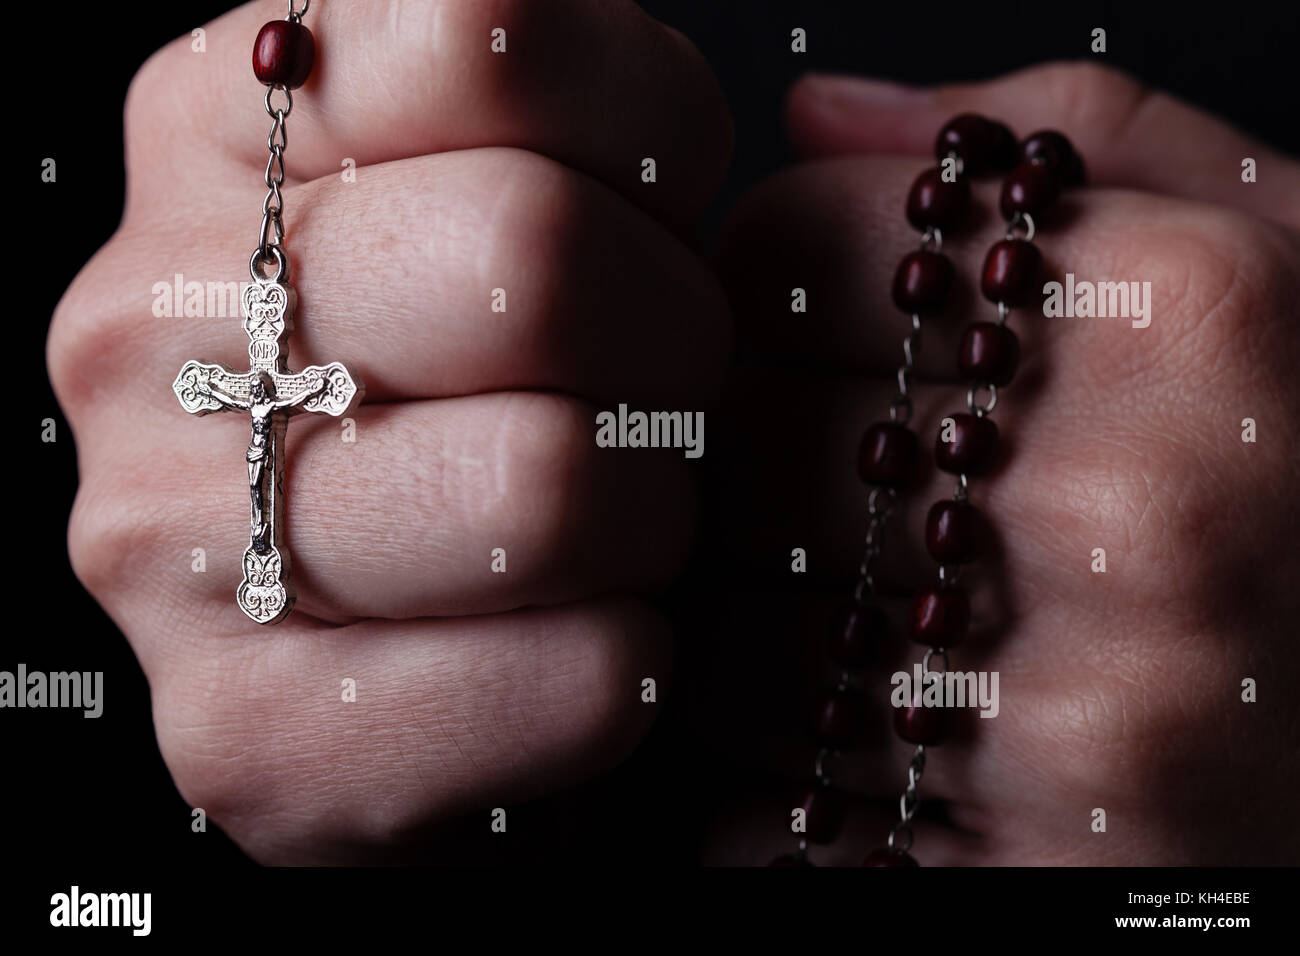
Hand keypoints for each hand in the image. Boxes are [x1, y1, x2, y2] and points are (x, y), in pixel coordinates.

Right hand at [49, 0, 730, 863]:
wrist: (403, 596)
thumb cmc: (485, 357)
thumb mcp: (496, 159)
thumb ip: (558, 92)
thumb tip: (674, 99)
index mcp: (214, 132)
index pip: (492, 37)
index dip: (647, 133)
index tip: (642, 204)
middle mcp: (152, 328)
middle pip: (528, 263)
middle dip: (671, 335)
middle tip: (656, 384)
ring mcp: (170, 542)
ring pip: (550, 491)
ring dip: (651, 510)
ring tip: (609, 511)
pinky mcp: (249, 735)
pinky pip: (575, 682)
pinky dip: (630, 656)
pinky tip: (576, 627)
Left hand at [703, 62, 1299, 864]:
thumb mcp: (1281, 246)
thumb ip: (1065, 134)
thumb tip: (822, 111)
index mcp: (1181, 316)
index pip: (793, 244)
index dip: (762, 277)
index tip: (801, 316)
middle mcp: (1130, 508)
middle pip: (739, 436)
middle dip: (747, 444)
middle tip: (830, 468)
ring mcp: (1087, 710)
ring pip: (734, 631)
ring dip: (757, 610)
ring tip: (874, 605)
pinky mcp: (1042, 870)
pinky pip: (786, 804)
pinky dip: (785, 761)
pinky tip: (886, 725)